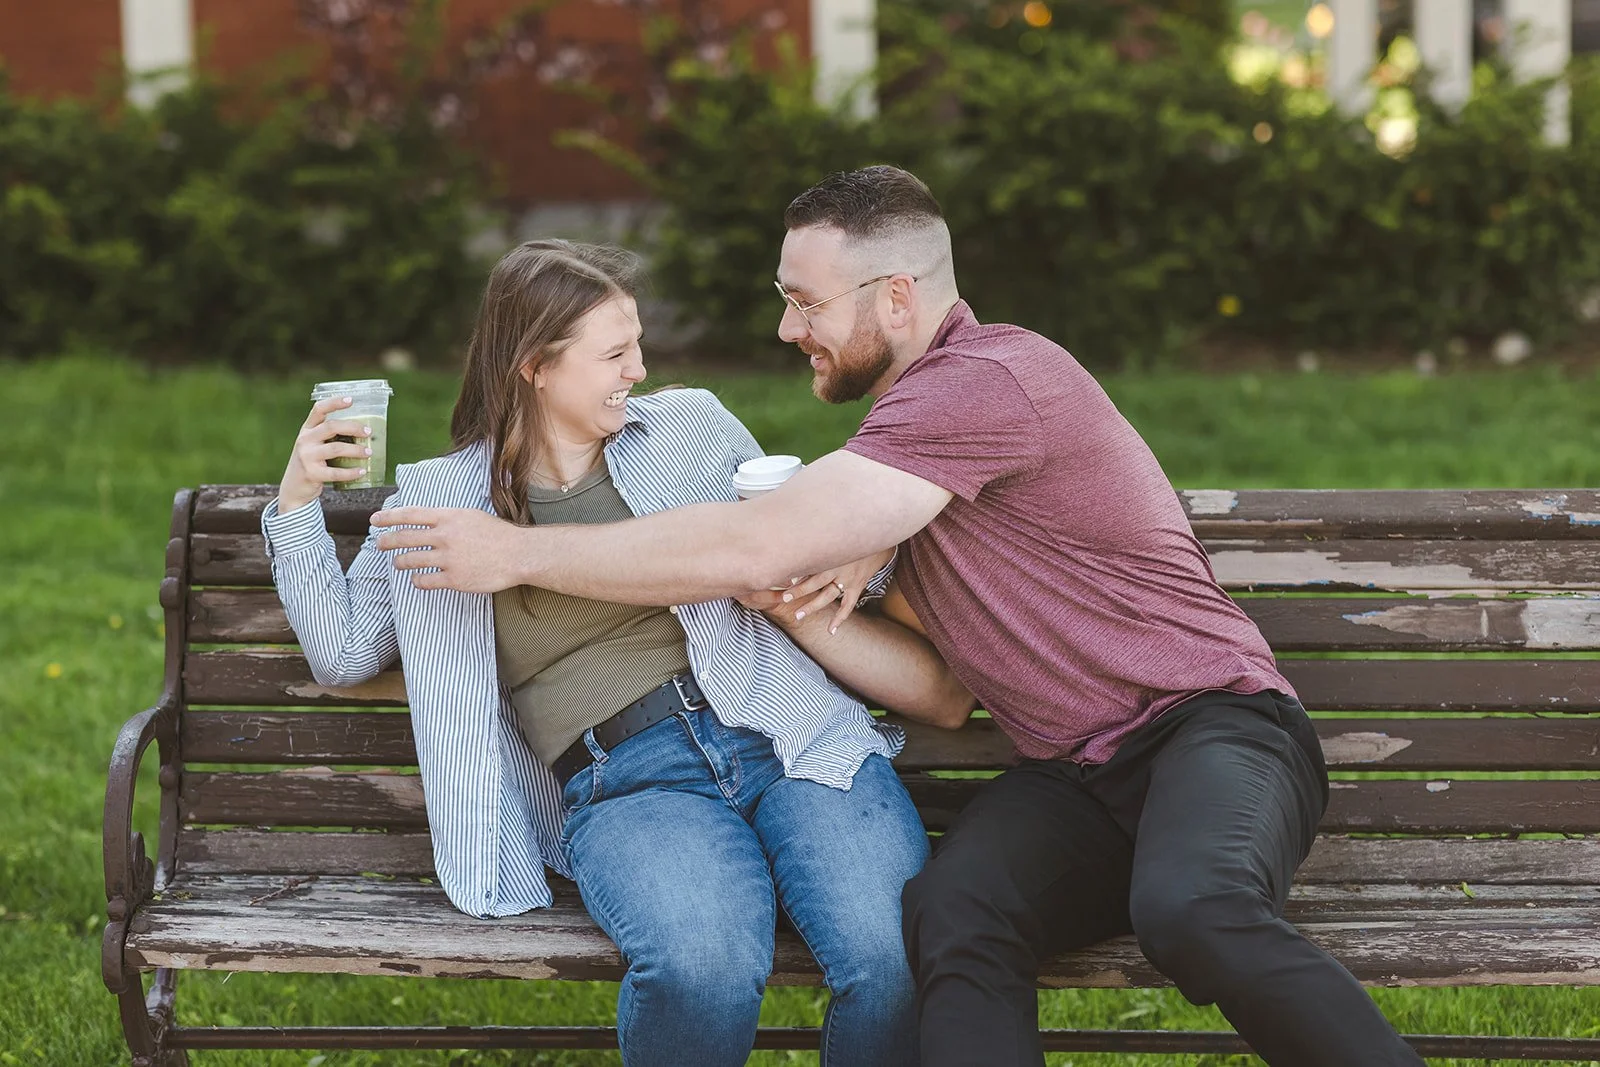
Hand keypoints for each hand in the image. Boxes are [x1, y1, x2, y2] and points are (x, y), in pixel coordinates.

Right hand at [278, 396, 374, 511]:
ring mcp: (306, 457)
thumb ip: (329, 437)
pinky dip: (351, 472)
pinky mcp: (311, 473)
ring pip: (336, 448)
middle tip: (368, 432)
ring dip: (355, 450)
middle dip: (352, 427)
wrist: (293, 488)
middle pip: (331, 427)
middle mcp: (304, 440)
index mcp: (306, 430)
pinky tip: (361, 471)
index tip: (351, 399)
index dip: (334, 402)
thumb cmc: (311, 463)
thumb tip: (363, 432)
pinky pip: (335, 472)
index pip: (319, 410)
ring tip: (368, 452)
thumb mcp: (313, 445)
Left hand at [370, 506, 530, 592]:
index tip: (375, 520)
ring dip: (400, 562)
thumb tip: (425, 522)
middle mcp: (445, 537)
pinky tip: (418, 579)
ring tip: (399, 563)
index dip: (389, 517)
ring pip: (410, 561)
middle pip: (405, 538)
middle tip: (380, 544)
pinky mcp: (454, 579)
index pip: (410, 514)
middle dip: (387, 541)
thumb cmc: (497, 534)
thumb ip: (447, 519)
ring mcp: (448, 559)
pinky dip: (418, 580)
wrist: (519, 554)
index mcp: (449, 517)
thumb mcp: (470, 516)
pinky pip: (425, 581)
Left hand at [749, 546, 893, 633]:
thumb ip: (817, 547)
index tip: (783, 582)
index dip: (797, 576)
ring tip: (798, 616)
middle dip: (800, 592)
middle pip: (816, 583)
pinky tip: (830, 631)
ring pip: (829, 596)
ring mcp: (849, 579)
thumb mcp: (834, 538)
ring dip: (813, 606)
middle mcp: (839, 568)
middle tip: (784, 600)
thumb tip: (795, 555)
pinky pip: (848, 605)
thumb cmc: (850, 537)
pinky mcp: (857, 586)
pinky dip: (840, 618)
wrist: (878, 539)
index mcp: (832, 556)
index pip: (810, 568)